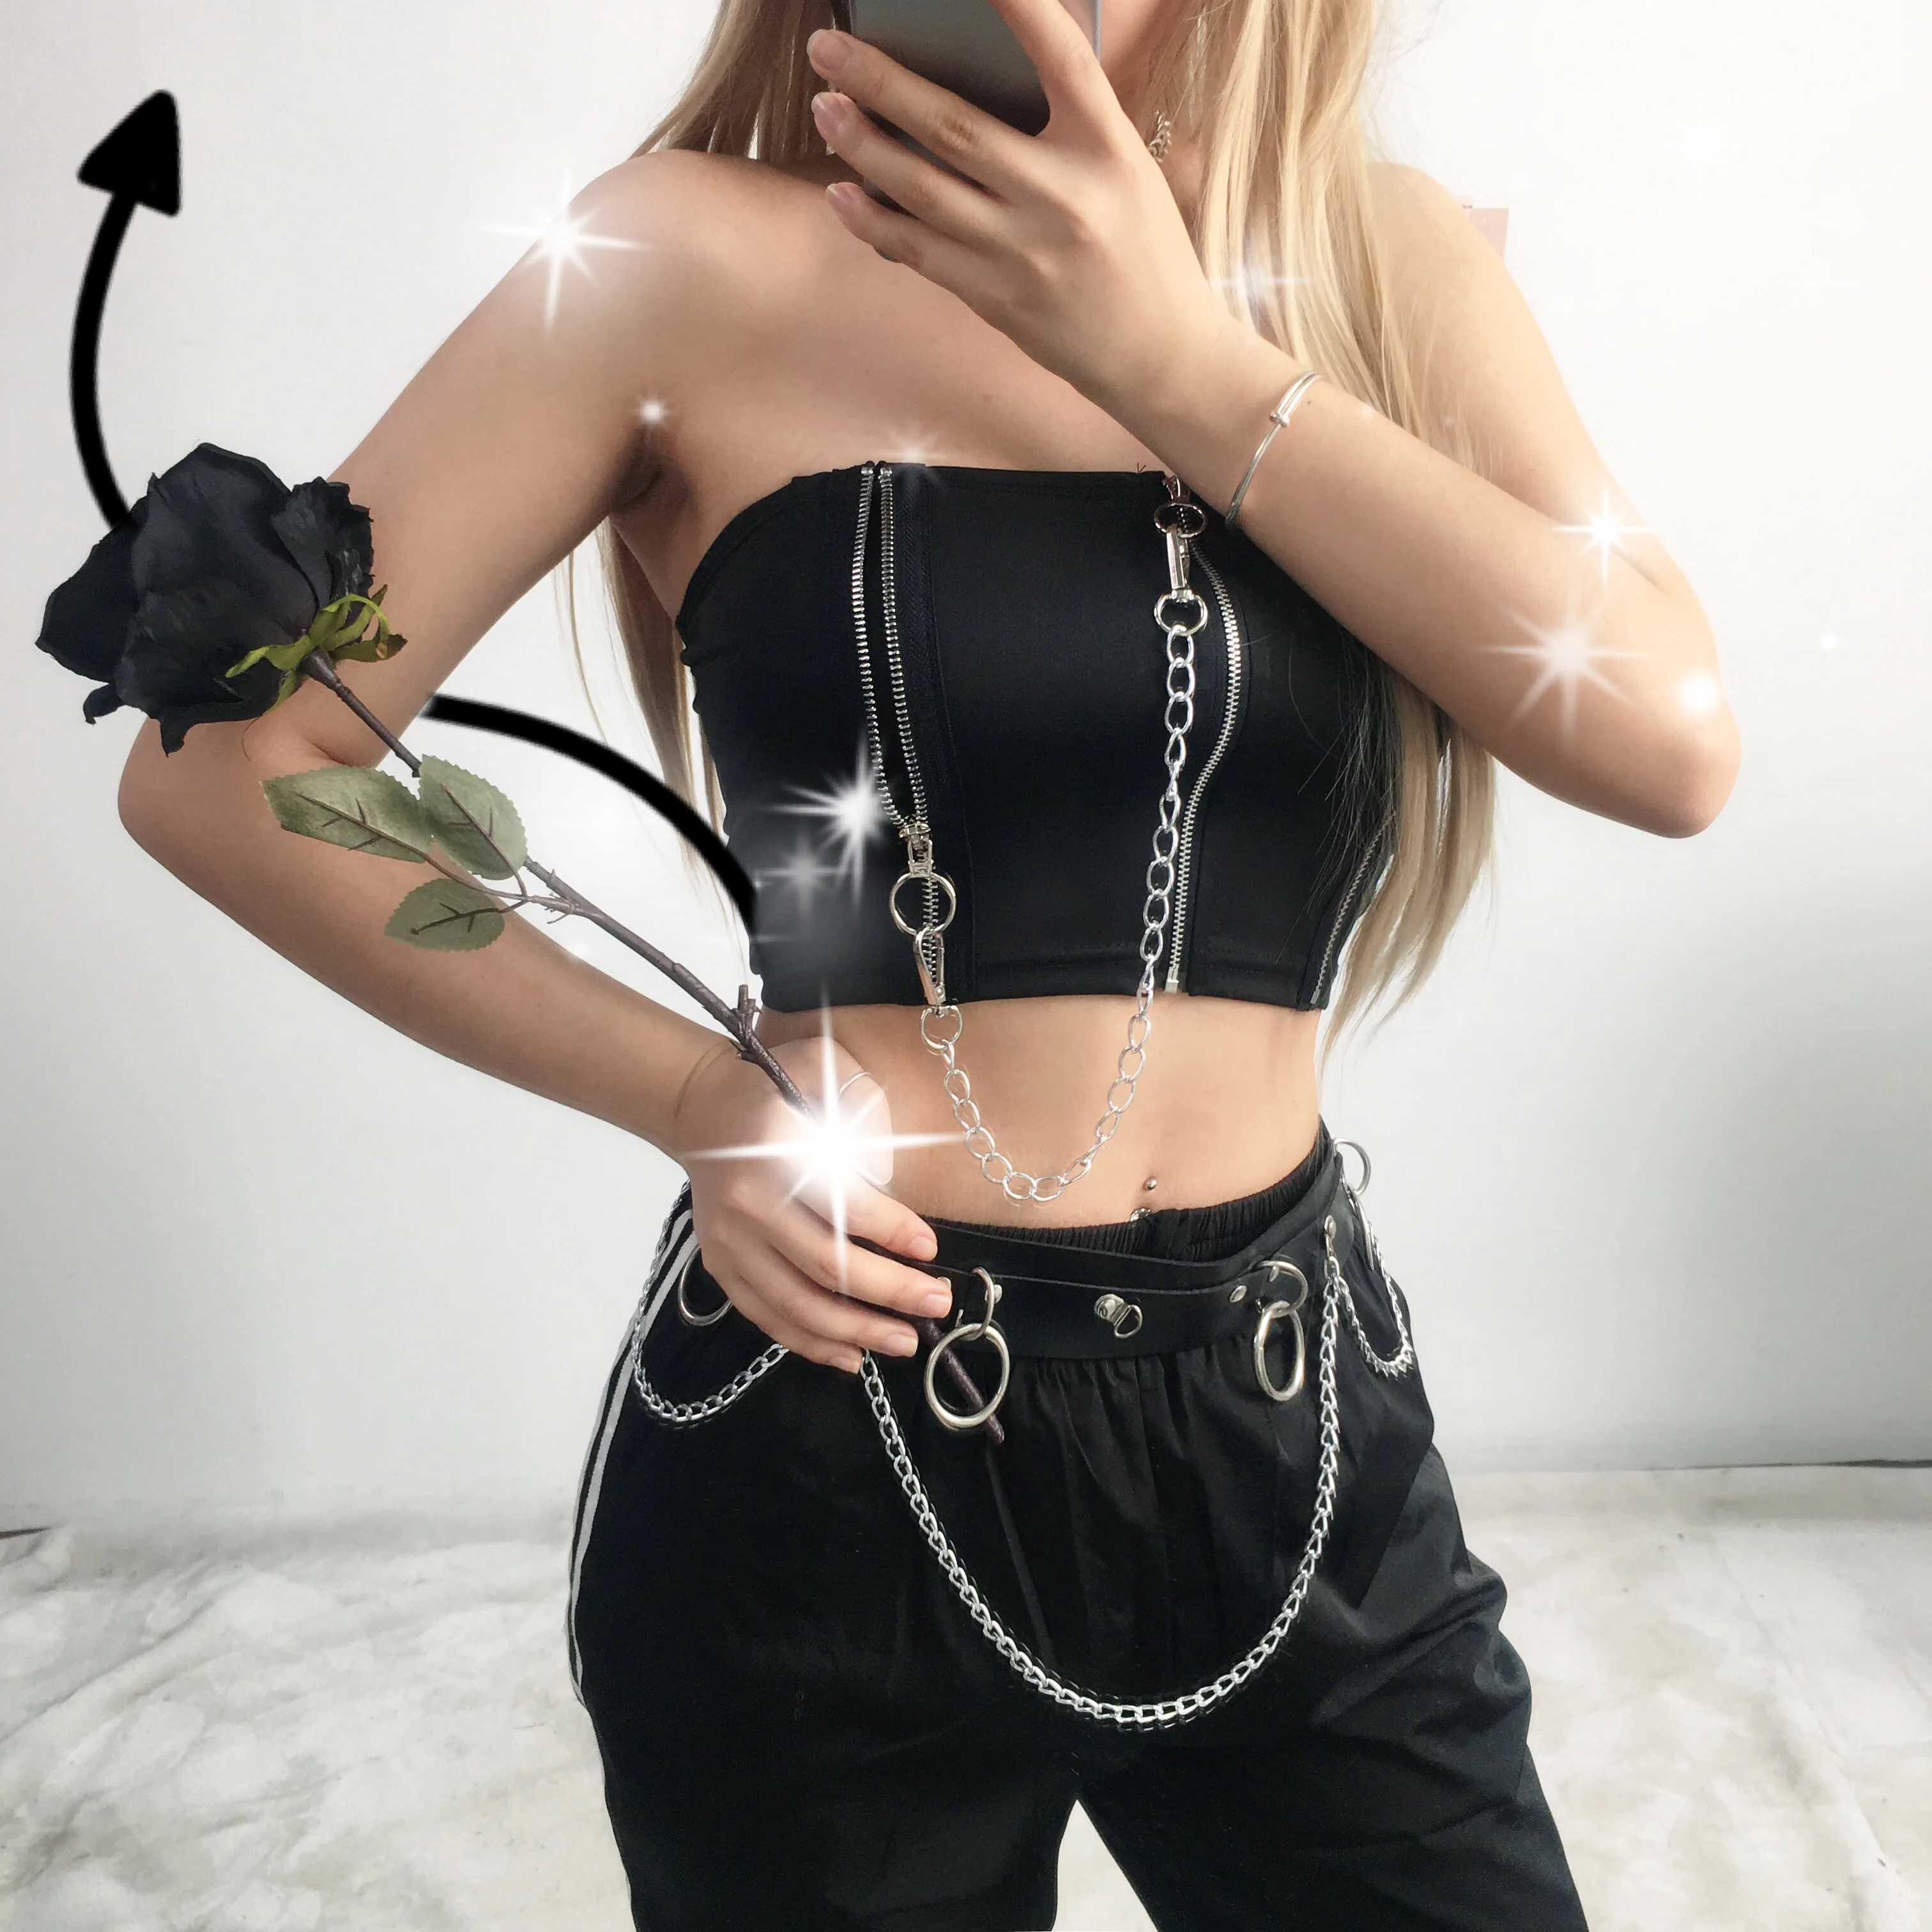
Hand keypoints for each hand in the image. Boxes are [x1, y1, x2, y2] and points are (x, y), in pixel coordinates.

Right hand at [667, 1035, 955, 1373]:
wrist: (701, 1107)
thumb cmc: (779, 1090)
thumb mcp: (826, 1072)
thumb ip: (861, 1114)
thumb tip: (888, 1182)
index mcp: (775, 1151)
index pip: (840, 1202)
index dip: (890, 1229)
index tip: (929, 1248)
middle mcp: (747, 1203)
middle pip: (825, 1264)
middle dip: (889, 1291)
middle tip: (936, 1303)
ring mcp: (729, 1242)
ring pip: (797, 1303)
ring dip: (856, 1329)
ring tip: (905, 1341)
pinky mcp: (721, 1266)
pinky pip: (767, 1317)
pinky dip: (810, 1342)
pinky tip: (852, 1355)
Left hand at [805, 0, 1235, 418]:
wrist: (1159, 354)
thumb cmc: (1141, 252)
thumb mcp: (1123, 171)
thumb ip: (1065, 127)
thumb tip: (976, 78)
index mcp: (1106, 148)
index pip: (1060, 56)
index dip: (1017, 7)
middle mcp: (1063, 195)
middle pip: (955, 126)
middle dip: (880, 81)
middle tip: (827, 48)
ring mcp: (1023, 251)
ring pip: (922, 188)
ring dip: (863, 145)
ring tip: (826, 108)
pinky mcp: (996, 298)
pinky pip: (919, 251)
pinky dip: (874, 220)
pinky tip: (841, 192)